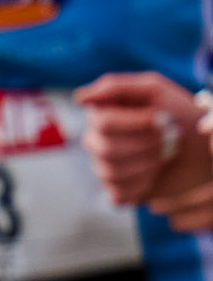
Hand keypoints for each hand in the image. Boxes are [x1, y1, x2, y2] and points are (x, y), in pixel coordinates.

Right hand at [79, 68, 212, 224]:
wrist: (202, 147)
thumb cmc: (179, 114)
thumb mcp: (153, 89)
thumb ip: (115, 87)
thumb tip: (79, 98)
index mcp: (101, 113)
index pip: (102, 122)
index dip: (134, 123)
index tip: (161, 118)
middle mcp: (97, 140)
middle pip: (105, 148)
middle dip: (145, 143)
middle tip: (168, 137)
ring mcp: (105, 167)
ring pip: (111, 171)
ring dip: (148, 163)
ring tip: (165, 153)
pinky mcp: (118, 191)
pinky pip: (118, 193)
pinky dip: (143, 184)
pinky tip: (155, 174)